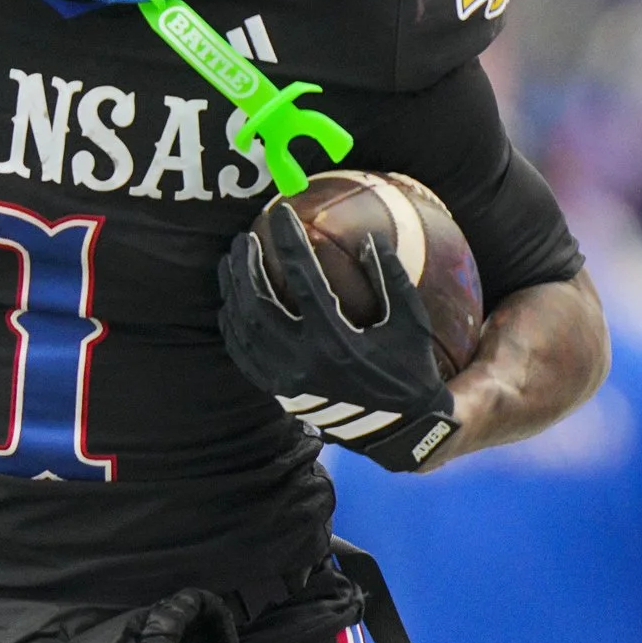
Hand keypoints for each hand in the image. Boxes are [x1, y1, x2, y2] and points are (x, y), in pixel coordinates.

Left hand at [218, 203, 456, 471]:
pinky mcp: (277, 391)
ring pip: (243, 328)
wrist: (399, 429)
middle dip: (245, 266)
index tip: (280, 214)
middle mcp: (304, 360)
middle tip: (242, 238)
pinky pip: (242, 354)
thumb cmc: (409, 368)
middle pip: (258, 303)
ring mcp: (286, 379)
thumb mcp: (411, 324)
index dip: (289, 242)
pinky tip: (231, 303)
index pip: (302, 279)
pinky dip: (232, 325)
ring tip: (230, 262)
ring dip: (232, 291)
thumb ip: (392, 279)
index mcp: (336, 341)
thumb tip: (370, 237)